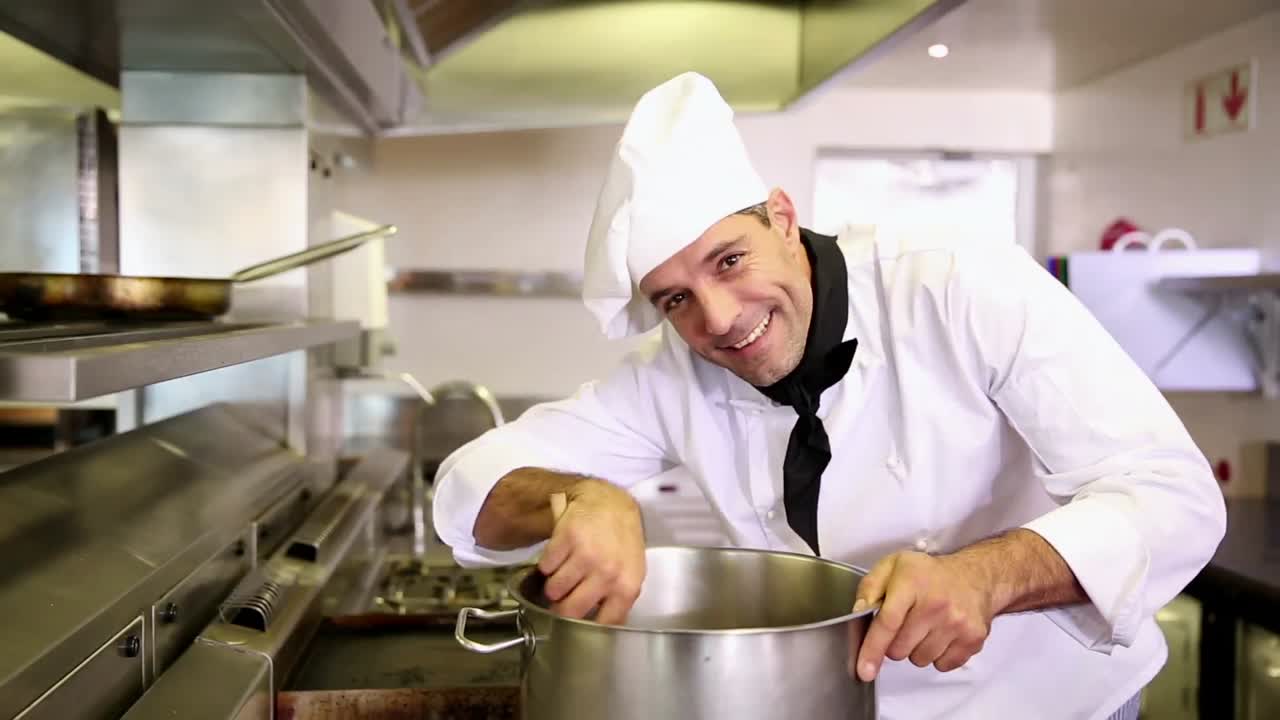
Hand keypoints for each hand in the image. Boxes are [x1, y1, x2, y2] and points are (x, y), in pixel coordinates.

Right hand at [537, 480, 645, 624]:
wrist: (608, 502)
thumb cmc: (620, 540)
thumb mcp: (630, 571)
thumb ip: (618, 601)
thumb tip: (601, 632)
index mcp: (627, 586)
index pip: (602, 624)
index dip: (585, 629)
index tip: (577, 627)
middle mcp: (608, 573)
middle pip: (569, 611)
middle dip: (561, 608)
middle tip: (563, 599)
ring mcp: (586, 555)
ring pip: (554, 590)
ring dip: (554, 585)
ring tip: (566, 572)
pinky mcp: (566, 538)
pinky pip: (545, 567)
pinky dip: (548, 564)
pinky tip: (561, 555)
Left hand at [852, 551, 993, 681]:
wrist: (975, 576)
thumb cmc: (929, 573)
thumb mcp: (892, 566)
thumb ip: (870, 587)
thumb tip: (858, 612)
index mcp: (912, 582)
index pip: (888, 623)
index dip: (872, 649)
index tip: (864, 669)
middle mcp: (937, 604)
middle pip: (900, 649)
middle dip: (894, 643)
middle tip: (905, 623)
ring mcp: (957, 623)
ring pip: (920, 660)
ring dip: (916, 649)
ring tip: (925, 626)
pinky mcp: (973, 639)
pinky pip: (942, 665)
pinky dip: (937, 655)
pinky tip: (940, 634)